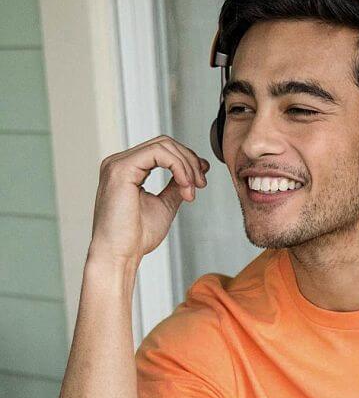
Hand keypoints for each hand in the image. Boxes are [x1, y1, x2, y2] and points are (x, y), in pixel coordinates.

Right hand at [89, 135, 209, 264]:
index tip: (201, 180)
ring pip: (163, 145)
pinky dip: (178, 167)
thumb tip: (192, 173)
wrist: (119, 255)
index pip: (162, 150)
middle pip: (164, 143)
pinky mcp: (121, 169)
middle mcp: (119, 163)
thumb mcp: (164, 206)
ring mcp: (118, 164)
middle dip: (190, 161)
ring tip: (192, 191)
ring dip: (186, 166)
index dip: (187, 160)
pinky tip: (185, 186)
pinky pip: (158, 154)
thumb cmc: (136, 237)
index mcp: (127, 170)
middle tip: (201, 184)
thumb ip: (175, 187)